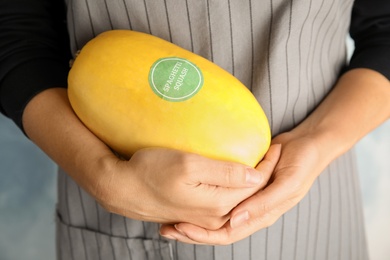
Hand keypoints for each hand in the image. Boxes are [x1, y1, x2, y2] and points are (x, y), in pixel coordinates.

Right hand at [96, 147, 271, 229]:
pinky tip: (235, 180)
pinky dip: (234, 191)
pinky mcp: (194, 213)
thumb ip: (225, 172)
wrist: (122, 189)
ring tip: (258, 163)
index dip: (269, 165)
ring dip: (250, 183)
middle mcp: (215, 216)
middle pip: (249, 195)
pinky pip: (222, 203)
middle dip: (265, 174)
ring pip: (237, 199)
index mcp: (219, 203)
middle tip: (274, 152)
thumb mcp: (189, 165)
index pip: (255, 185)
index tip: (277, 146)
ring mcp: (204, 217)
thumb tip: (256, 175)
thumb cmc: (151, 171)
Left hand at [159, 133, 323, 243]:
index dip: (203, 234)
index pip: (228, 233)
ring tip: (169, 218)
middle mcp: (251, 211)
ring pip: (215, 215)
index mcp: (262, 215)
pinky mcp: (241, 185)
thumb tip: (235, 220)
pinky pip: (219, 197)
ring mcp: (246, 199)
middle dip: (192, 231)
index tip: (179, 228)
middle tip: (166, 228)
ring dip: (194, 218)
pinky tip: (186, 197)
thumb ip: (264, 203)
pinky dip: (203, 200)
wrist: (308, 145)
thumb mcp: (287, 184)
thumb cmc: (302, 164)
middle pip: (217, 229)